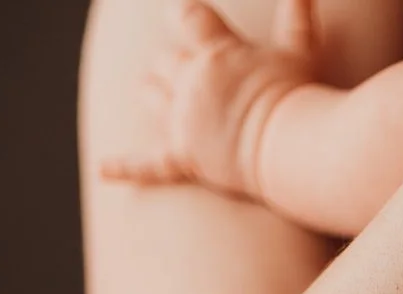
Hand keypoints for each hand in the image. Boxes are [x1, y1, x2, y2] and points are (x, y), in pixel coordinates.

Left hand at [99, 0, 319, 199]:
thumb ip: (298, 14)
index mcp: (217, 54)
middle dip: (173, 62)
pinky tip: (103, 168)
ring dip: (151, 90)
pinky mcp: (185, 157)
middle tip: (183, 66)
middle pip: (167, 61)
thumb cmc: (296, 96)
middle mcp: (193, 82)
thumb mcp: (299, 50)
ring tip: (149, 89)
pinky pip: (149, 164)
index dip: (184, 12)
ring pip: (152, 96)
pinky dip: (125, 167)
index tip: (180, 11)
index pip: (191, 18)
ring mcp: (185, 121)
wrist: (290, 147)